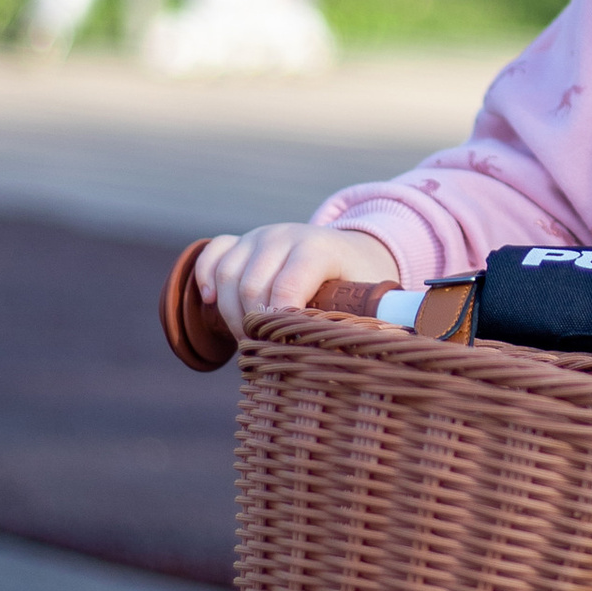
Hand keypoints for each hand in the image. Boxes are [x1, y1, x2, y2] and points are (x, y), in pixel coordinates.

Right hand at [192, 220, 396, 337]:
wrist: (351, 250)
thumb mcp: (372, 298)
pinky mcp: (240, 241)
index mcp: (320, 248)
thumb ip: (374, 321)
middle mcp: (285, 235)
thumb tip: (386, 354)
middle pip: (251, 284)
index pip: (289, 282)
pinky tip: (209, 305)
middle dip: (251, 325)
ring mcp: (259, 236)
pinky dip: (205, 279)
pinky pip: (211, 254)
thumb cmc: (360, 283)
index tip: (280, 345)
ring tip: (246, 339)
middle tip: (262, 351)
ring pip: (226, 274)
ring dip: (229, 312)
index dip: (279, 317)